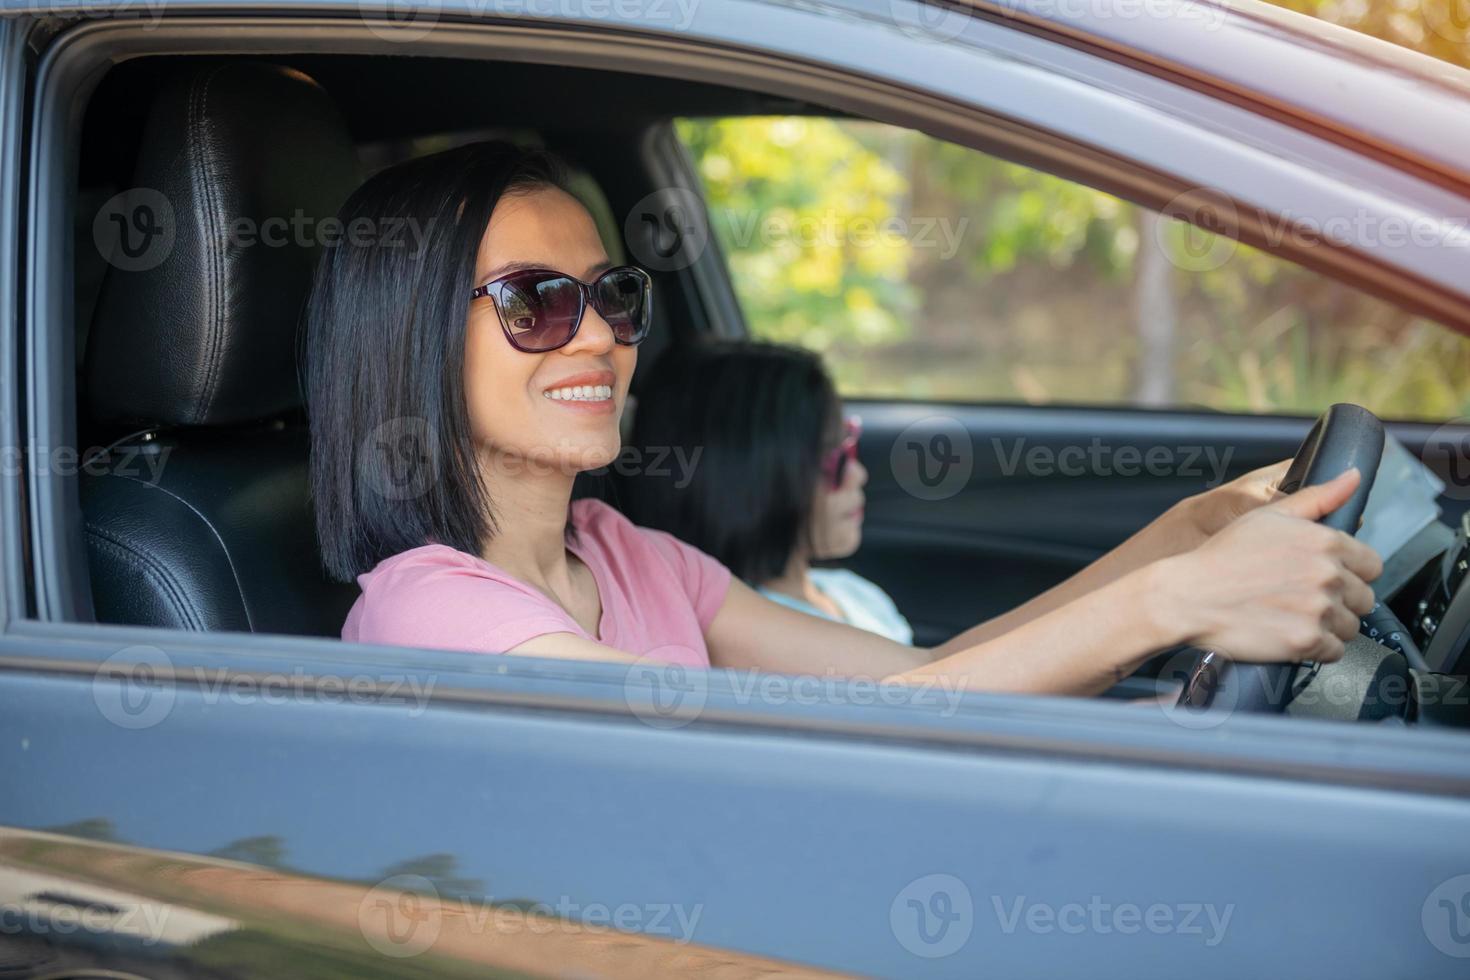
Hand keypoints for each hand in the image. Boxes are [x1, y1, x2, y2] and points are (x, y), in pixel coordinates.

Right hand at [1149, 468, 1381, 663]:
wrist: (1186, 598)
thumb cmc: (1221, 557)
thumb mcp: (1267, 517)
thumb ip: (1318, 498)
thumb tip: (1353, 478)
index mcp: (1325, 542)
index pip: (1372, 565)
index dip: (1350, 572)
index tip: (1324, 577)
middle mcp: (1327, 575)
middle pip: (1364, 598)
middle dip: (1339, 601)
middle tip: (1303, 599)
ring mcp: (1318, 610)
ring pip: (1351, 626)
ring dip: (1329, 626)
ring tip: (1294, 617)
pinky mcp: (1306, 641)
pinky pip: (1334, 651)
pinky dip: (1316, 648)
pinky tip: (1290, 634)